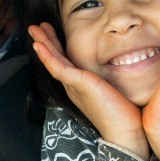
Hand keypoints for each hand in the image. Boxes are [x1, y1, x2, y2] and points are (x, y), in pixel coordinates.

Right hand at [27, 23, 147, 155]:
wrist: (126, 133)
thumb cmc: (126, 114)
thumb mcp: (116, 87)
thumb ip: (113, 75)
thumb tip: (126, 60)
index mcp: (80, 86)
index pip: (64, 62)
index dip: (55, 46)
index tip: (50, 31)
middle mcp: (74, 85)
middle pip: (54, 59)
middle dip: (45, 42)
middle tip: (35, 27)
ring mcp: (74, 86)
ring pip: (53, 61)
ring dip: (42, 44)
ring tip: (33, 29)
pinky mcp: (78, 85)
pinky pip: (58, 67)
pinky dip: (48, 56)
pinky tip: (39, 45)